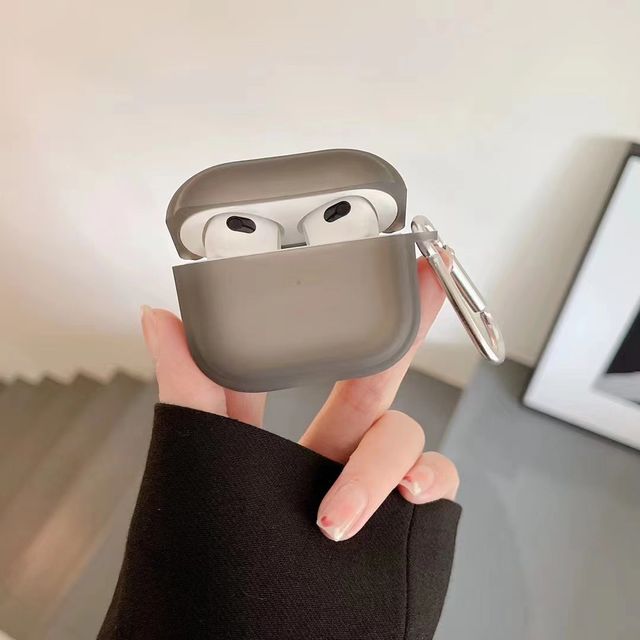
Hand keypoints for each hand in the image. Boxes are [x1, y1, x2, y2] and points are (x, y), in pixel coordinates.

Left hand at [141, 256, 458, 541]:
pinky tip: (406, 500)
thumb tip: (158, 314)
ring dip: (380, 465)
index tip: (360, 260)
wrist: (240, 638)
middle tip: (423, 275)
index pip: (332, 360)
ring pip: (410, 437)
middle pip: (387, 375)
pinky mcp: (412, 526)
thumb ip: (190, 388)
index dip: (349, 311)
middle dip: (406, 324)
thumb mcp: (206, 465)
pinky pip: (443, 485)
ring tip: (333, 513)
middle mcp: (349, 454)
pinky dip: (429, 483)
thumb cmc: (221, 560)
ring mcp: (383, 489)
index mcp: (305, 436)